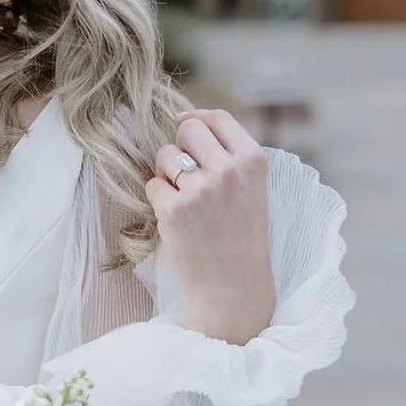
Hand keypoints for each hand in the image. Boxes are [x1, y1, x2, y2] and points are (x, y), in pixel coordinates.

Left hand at [144, 108, 275, 345]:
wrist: (233, 287)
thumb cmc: (240, 237)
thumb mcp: (252, 189)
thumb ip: (228, 155)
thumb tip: (187, 120)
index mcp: (253, 162)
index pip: (218, 118)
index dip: (196, 117)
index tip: (186, 125)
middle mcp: (228, 170)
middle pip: (187, 129)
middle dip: (179, 146)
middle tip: (186, 174)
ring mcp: (200, 189)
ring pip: (165, 156)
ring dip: (167, 174)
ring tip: (187, 202)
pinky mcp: (174, 209)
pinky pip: (152, 185)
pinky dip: (159, 199)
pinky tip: (177, 219)